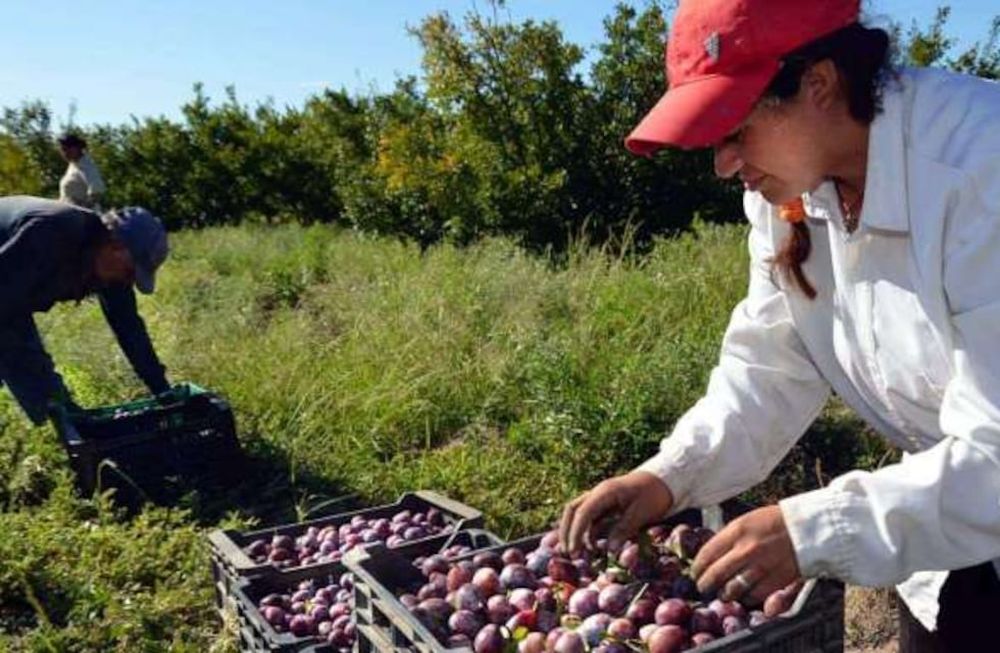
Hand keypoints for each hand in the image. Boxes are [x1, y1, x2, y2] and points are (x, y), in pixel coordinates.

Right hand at [559, 470, 673, 553]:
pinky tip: (590, 545)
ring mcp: (600, 497)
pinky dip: (586, 530)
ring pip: (578, 512)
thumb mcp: (642, 513)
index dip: (576, 532)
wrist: (665, 480)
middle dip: (566, 531)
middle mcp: (598, 493)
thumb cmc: (654, 495)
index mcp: (606, 492)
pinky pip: (589, 516)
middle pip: (573, 509)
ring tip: (577, 552)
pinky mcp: (605, 503)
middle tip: (568, 552)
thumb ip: (624, 529)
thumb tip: (609, 550)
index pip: (583, 512)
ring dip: (574, 530)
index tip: (574, 551)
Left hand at [690, 505, 800, 603]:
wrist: (807, 527)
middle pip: (715, 575)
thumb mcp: (745, 521)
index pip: (706, 554)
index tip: (695, 573)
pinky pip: (754, 596)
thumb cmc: (773, 521)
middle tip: (704, 587)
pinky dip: (746, 598)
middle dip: (705, 584)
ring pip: (732, 589)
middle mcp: (746, 549)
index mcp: (736, 531)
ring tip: (723, 592)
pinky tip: (745, 594)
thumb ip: (726, 539)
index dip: (697, 567)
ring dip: (725, 594)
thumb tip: (708, 557)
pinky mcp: (776, 580)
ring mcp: (761, 566)